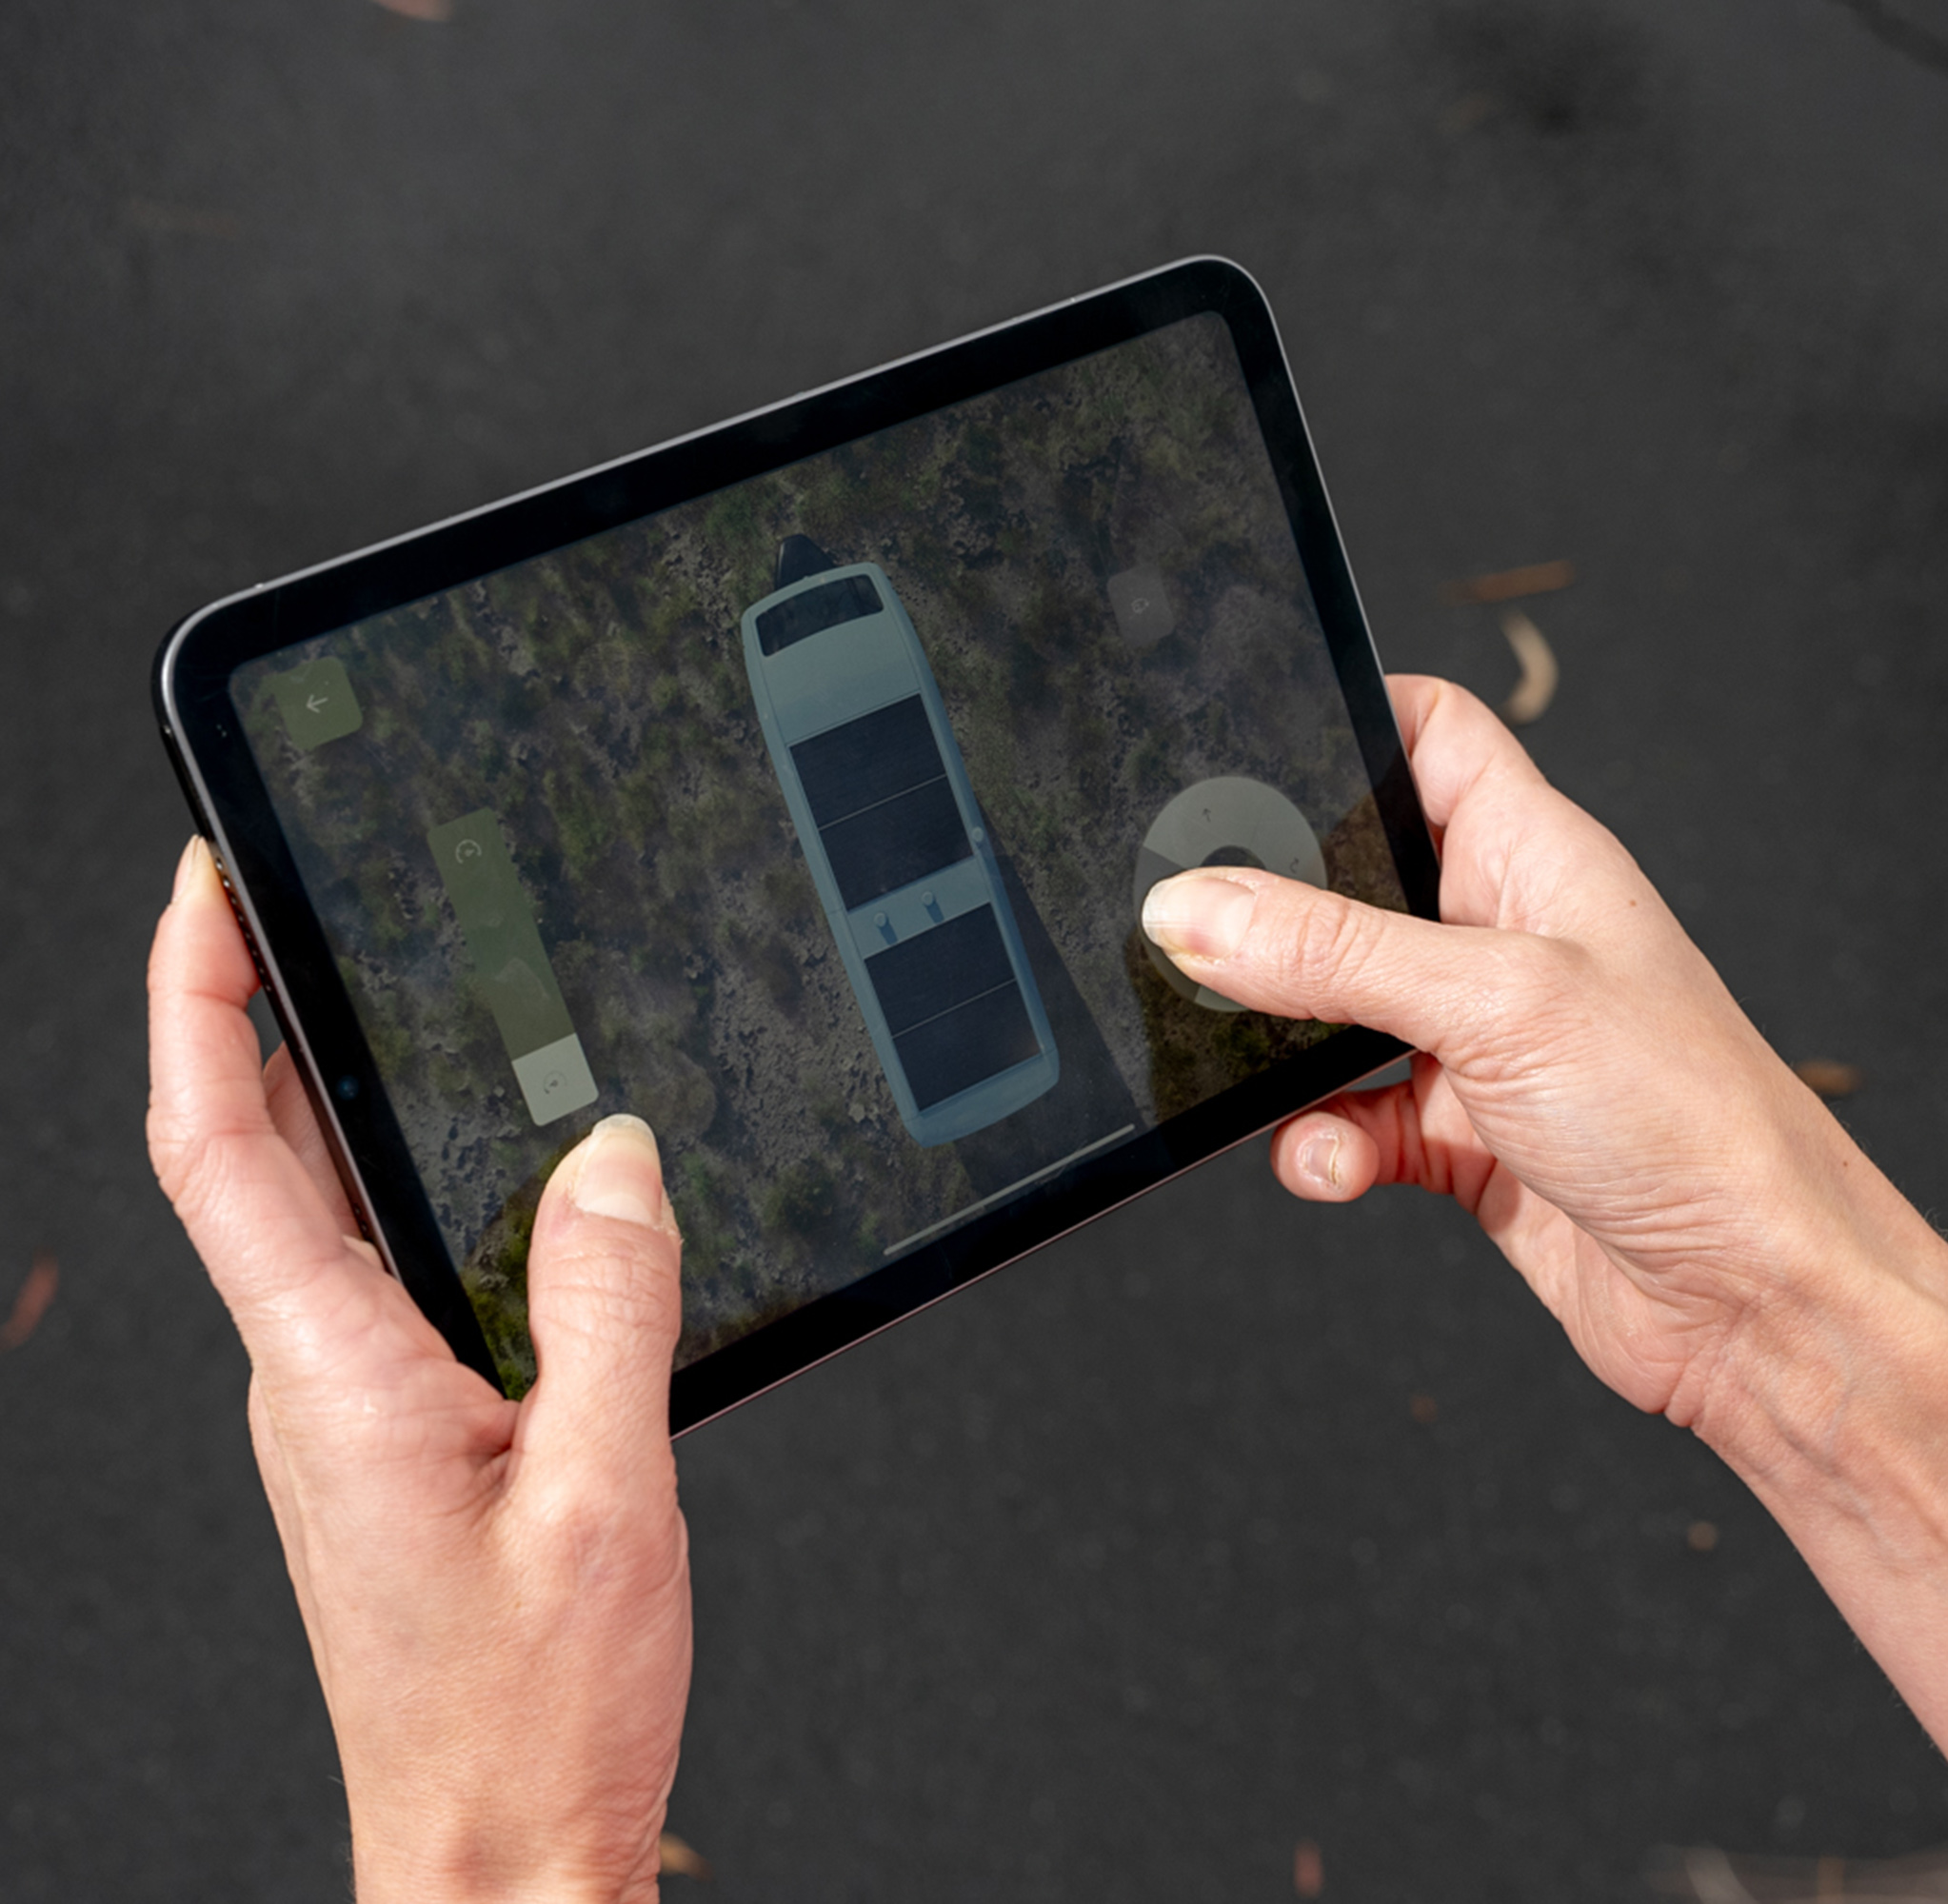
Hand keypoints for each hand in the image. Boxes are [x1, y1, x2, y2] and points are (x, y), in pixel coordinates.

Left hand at [147, 838, 690, 1903]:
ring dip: (326, 1096)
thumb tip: (612, 1155)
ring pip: (311, 1213)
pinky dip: (402, 1185)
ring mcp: (341, 1411)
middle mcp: (310, 1382)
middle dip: (249, 1013)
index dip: (195, 1000)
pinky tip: (482, 1169)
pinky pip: (373, 1273)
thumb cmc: (529, 1715)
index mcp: (331, 1376)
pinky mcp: (387, 1436)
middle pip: (244, 1158)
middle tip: (289, 905)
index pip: (214, 1146)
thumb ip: (607, 1303)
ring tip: (380, 1002)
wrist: (496, 1853)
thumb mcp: (603, 1490)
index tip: (207, 889)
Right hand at [1140, 675, 1934, 1432]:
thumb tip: (1195, 911)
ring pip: (1328, 1013)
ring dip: (1282, 1052)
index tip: (1249, 742)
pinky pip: (1344, 1121)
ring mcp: (1474, 1039)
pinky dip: (1320, 1146)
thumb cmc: (1693, 1120)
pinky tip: (1335, 1164)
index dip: (1346, 721)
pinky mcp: (1456, 1134)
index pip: (1430, 737)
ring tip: (1263, 1072)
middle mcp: (1498, 937)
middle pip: (1349, 880)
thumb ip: (1332, 953)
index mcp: (1532, 855)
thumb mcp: (1494, 1001)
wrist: (1753, 1300)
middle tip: (1207, 932)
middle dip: (1274, 912)